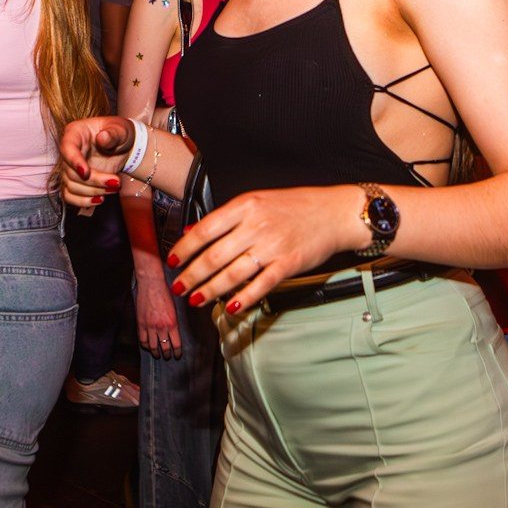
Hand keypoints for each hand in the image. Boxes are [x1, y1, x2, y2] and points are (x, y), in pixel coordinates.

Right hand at [58, 116, 132, 204]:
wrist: (124, 147)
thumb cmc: (120, 133)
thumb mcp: (120, 129)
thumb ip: (112, 133)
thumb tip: (102, 138)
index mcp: (76, 133)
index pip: (67, 148)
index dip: (74, 162)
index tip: (86, 173)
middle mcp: (69, 151)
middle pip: (70, 172)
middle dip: (94, 181)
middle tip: (116, 182)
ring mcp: (70, 168)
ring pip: (71, 186)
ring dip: (93, 192)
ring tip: (114, 188)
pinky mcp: (75, 182)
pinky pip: (70, 196)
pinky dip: (83, 201)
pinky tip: (100, 199)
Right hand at [136, 265, 181, 358]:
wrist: (152, 283)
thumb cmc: (165, 291)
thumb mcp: (175, 308)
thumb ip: (174, 321)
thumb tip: (175, 332)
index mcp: (173, 323)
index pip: (176, 344)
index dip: (177, 352)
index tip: (177, 355)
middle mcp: (161, 327)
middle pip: (164, 347)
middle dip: (167, 354)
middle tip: (168, 357)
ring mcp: (149, 326)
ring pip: (152, 346)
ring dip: (155, 352)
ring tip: (157, 354)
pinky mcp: (140, 323)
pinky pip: (142, 339)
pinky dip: (145, 345)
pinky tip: (147, 346)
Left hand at [168, 184, 360, 314]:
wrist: (334, 212)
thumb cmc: (297, 206)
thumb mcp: (258, 200)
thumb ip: (226, 217)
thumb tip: (193, 232)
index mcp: (246, 205)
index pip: (205, 229)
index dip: (184, 248)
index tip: (172, 261)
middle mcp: (256, 225)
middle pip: (214, 255)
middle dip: (192, 275)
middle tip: (179, 286)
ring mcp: (272, 246)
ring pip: (232, 273)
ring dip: (210, 289)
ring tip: (196, 298)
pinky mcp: (288, 264)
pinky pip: (260, 285)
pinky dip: (243, 298)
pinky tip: (230, 306)